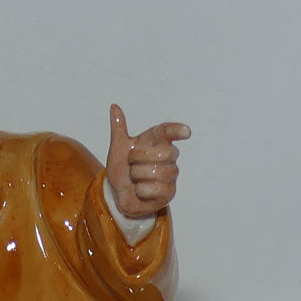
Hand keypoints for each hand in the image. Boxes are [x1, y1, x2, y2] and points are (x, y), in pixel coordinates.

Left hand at [106, 104, 190, 219]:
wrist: (118, 193)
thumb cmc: (122, 168)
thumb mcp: (117, 148)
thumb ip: (118, 128)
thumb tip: (114, 106)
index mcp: (156, 141)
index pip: (168, 132)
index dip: (177, 131)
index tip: (186, 132)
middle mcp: (168, 156)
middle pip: (165, 152)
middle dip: (140, 159)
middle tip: (131, 164)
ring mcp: (170, 175)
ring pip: (159, 172)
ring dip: (138, 176)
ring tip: (135, 178)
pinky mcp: (169, 192)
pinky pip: (158, 189)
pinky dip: (142, 190)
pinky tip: (140, 190)